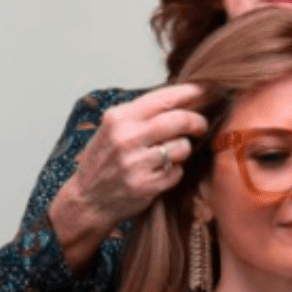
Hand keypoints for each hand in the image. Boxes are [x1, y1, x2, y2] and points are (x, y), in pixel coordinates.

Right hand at [50, 83, 207, 269]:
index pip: (163, 99)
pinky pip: (177, 171)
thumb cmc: (104, 161)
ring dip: (183, 149)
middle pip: (178, 121)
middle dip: (197, 121)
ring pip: (182, 147)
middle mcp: (126, 138)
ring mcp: (136, 163)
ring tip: (171, 153)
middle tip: (202, 125)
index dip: (189, 93)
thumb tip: (183, 99)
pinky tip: (160, 172)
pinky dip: (174, 171)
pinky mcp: (147, 186)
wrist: (87, 200)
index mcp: (118, 118)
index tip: (204, 92)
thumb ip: (142, 114)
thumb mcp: (113, 129)